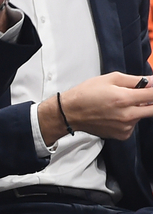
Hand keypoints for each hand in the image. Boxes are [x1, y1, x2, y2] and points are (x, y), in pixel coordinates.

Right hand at [37, 73, 152, 144]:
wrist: (69, 113)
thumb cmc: (86, 94)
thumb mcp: (109, 78)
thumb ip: (134, 80)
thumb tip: (151, 82)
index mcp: (123, 98)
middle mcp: (127, 115)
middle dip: (149, 101)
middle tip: (139, 96)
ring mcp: (125, 127)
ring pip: (142, 116)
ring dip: (138, 109)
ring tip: (119, 104)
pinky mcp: (122, 135)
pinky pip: (134, 125)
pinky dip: (129, 118)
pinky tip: (116, 114)